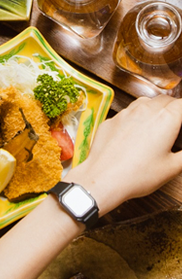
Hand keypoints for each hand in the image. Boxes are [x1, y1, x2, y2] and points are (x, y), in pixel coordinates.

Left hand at [69, 94, 181, 214]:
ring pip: (145, 102)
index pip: (181, 103)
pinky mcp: (111, 120)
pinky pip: (127, 113)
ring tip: (157, 126)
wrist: (104, 178)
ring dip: (154, 109)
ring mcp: (125, 113)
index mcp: (165, 119)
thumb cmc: (137, 175)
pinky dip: (135, 118)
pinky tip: (135, 134)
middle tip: (176, 124)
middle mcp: (145, 110)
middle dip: (173, 108)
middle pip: (164, 100)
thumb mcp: (173, 167)